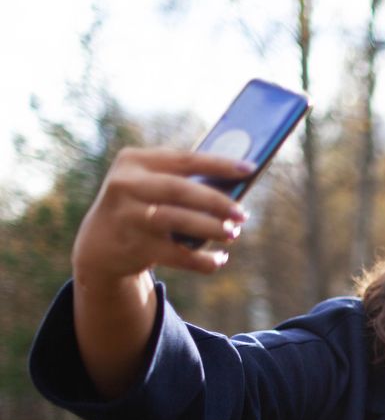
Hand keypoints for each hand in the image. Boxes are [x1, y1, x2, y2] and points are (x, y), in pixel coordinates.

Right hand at [73, 147, 252, 282]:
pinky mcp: (135, 247)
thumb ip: (183, 182)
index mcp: (134, 161)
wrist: (100, 245)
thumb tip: (236, 188)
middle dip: (216, 201)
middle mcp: (126, 185)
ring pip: (176, 220)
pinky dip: (202, 260)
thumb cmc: (141, 208)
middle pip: (179, 190)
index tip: (249, 169)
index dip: (219, 164)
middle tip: (243, 213)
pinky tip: (219, 260)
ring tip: (232, 234)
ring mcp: (128, 216)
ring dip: (210, 228)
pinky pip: (177, 255)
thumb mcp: (151, 187)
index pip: (183, 159)